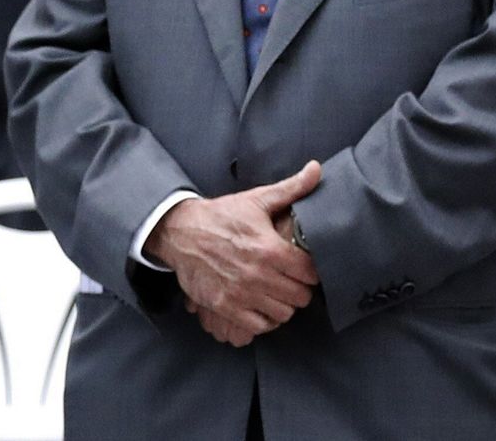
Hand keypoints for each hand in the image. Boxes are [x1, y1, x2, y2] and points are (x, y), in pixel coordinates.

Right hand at [146, 161, 321, 346]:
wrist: (179, 232)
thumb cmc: (220, 217)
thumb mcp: (256, 200)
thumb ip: (291, 188)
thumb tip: (316, 169)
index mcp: (270, 249)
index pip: (310, 273)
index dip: (310, 270)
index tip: (301, 265)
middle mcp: (258, 275)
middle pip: (300, 296)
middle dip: (298, 287)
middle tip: (289, 278)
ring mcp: (241, 294)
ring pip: (283, 313)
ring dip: (283, 304)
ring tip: (275, 291)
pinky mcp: (226, 307)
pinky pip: (260, 326)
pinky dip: (264, 318)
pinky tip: (260, 303)